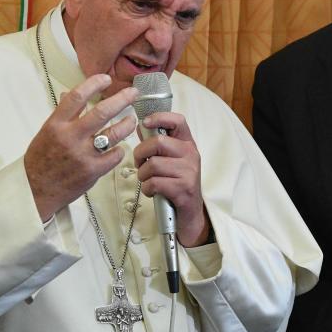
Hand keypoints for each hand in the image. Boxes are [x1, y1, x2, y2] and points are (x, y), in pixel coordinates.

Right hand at [24, 74, 137, 220]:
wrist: (36, 189)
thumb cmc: (41, 159)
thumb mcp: (47, 131)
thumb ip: (62, 114)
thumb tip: (69, 94)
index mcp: (56, 124)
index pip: (77, 97)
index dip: (94, 84)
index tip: (106, 79)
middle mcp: (70, 137)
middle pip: (102, 112)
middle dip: (122, 99)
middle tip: (133, 93)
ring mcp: (83, 154)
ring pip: (114, 133)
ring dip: (127, 124)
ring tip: (132, 119)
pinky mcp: (93, 171)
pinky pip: (115, 155)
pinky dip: (120, 149)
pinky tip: (119, 146)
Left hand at [133, 112, 209, 246]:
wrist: (190, 214)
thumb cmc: (177, 185)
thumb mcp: (171, 161)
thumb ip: (156, 145)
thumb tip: (140, 126)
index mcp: (188, 144)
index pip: (178, 121)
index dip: (159, 117)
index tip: (144, 122)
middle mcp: (191, 155)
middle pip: (158, 143)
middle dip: (141, 154)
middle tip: (140, 164)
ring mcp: (189, 172)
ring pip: (153, 165)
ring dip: (143, 175)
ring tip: (148, 181)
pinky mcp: (183, 189)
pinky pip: (154, 183)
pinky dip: (147, 189)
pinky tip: (153, 192)